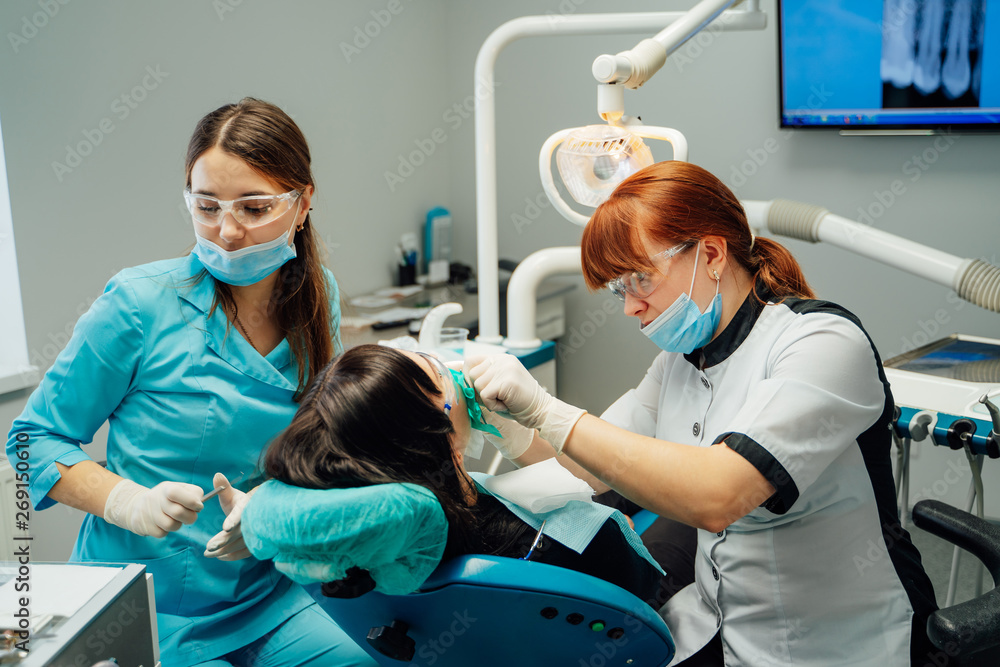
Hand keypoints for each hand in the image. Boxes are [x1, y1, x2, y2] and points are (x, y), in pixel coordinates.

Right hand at [104, 479, 203, 537]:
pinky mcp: (143, 526)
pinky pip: (162, 533)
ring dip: (178, 525)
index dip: (192, 501)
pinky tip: (163, 524)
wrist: (137, 505)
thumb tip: (199, 504)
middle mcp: (155, 499)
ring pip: (171, 525)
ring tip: (175, 519)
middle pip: (178, 512)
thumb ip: (193, 493)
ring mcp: (148, 513)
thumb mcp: (179, 488)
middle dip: (190, 517)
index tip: (198, 506)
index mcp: (167, 488)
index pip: (177, 492)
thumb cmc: (167, 497)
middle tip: (190, 516)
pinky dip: (166, 531)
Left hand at [204, 473, 251, 560]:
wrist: (260, 512)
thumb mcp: (233, 494)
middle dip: (224, 540)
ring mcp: (258, 533)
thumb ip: (223, 487)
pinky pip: (246, 552)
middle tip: (209, 547)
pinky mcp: (258, 543)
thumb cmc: (242, 502)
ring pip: (242, 544)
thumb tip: (217, 475)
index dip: (234, 519)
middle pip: (240, 531)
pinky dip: (233, 556)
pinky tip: (220, 556)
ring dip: (225, 550)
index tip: (225, 528)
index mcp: (249, 505)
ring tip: (208, 553)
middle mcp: (256, 519)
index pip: (242, 512)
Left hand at [467, 354, 586, 452]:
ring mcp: (505, 369)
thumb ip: (485, 378)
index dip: (469, 376)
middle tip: (497, 397)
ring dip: (487, 399)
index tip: (479, 389)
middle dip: (480, 391)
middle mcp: (502, 360)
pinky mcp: (506, 381)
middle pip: (472, 375)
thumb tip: (462, 381)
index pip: (471, 361)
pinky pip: (485, 396)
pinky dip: (493, 405)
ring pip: (477, 386)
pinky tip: (506, 404)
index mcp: (500, 358)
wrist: (540, 410)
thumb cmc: (518, 401)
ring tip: (504, 400)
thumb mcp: (500, 383)